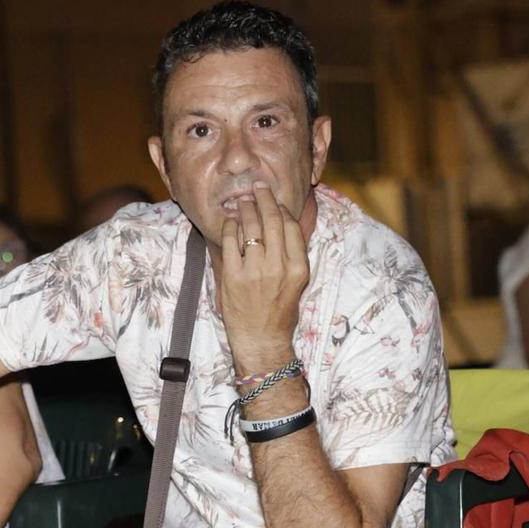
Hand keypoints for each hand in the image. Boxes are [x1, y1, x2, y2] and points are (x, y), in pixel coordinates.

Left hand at [217, 182, 310, 376]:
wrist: (261, 340)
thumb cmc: (279, 313)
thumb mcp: (297, 284)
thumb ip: (292, 255)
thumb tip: (283, 225)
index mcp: (298, 268)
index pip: (291, 227)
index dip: (281, 208)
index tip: (273, 199)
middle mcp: (279, 267)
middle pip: (272, 221)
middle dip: (263, 198)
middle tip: (257, 187)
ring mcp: (255, 272)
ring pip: (251, 227)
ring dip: (245, 209)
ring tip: (242, 200)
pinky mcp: (233, 277)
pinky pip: (231, 242)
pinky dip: (230, 227)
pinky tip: (229, 222)